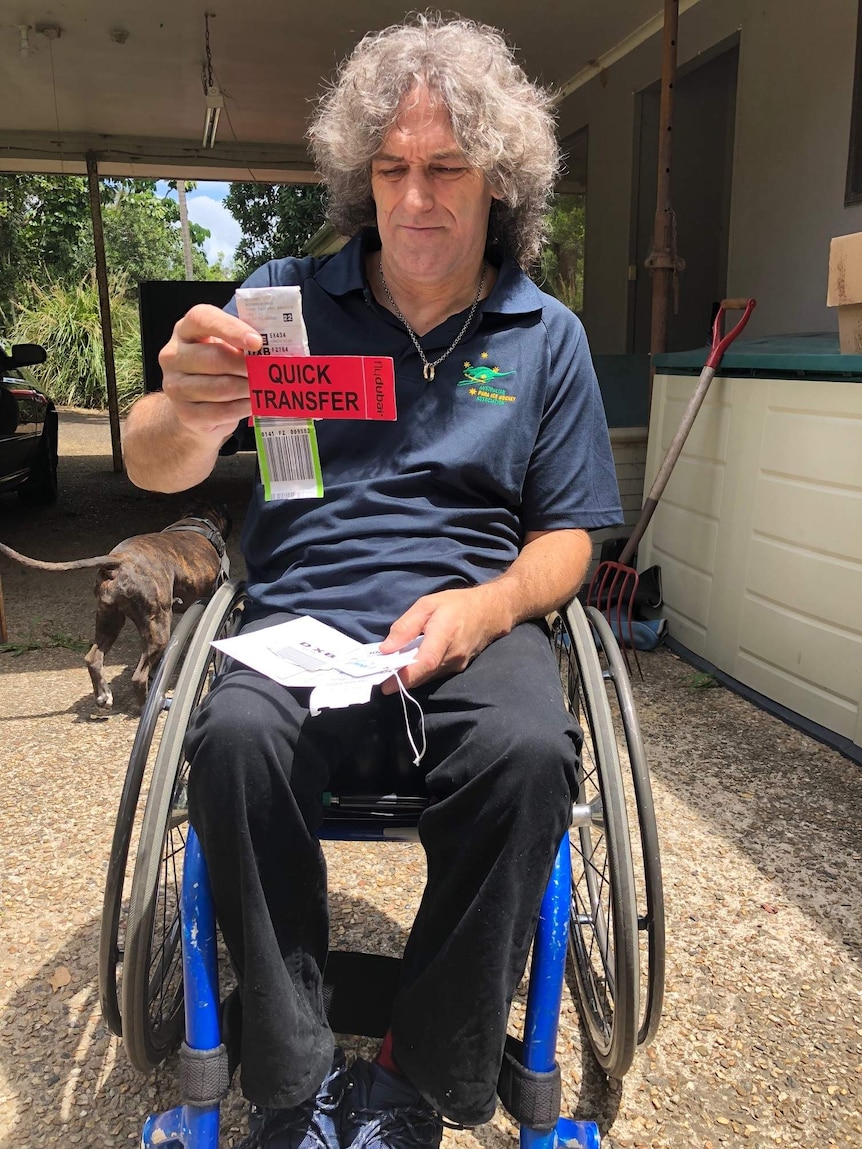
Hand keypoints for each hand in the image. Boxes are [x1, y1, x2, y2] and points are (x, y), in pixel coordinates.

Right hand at [158, 304, 262, 442]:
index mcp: (185, 330)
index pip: (202, 319)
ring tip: (263, 388)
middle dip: (246, 366)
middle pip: (215, 358)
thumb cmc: (216, 371)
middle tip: (267, 371)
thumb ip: (242, 343)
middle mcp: (173, 355)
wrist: (195, 409)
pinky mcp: (185, 413)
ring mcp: (175, 386)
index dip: (231, 328)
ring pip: (221, 387)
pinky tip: (252, 404)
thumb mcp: (225, 349)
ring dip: (248, 389)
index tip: (257, 342)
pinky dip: (243, 408)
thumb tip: (273, 348)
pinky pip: (221, 411)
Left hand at [378, 585, 512, 693]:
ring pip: (428, 677)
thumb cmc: (456, 604)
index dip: (405, 676)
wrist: (490, 612)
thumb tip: (386, 649)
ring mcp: (457, 664)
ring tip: (390, 671)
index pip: (425, 662)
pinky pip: (434, 674)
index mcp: (444, 634)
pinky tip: (408, 666)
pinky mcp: (458, 668)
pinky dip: (420, 673)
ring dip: (409, 676)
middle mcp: (453, 655)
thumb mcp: (426, 604)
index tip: (385, 685)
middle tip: (379, 678)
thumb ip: (406, 626)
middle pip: (423, 674)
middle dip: (400, 679)